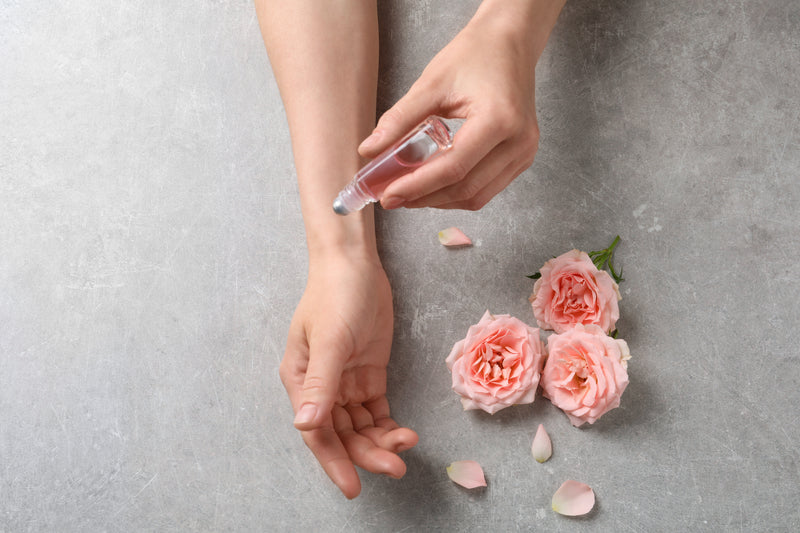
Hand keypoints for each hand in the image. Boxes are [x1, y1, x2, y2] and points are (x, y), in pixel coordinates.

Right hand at [280, 252, 417, 498]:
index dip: (334, 463)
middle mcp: (321, 388)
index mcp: (301, 381)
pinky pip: (376, 410)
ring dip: (381, 441)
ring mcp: (346, 381)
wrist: (355, 264)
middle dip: (367, 454)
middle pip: (342, 434)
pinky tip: (405, 432)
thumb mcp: (329, 340)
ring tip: (407, 445)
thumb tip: (305, 424)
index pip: (316, 433)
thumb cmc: (335, 295)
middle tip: (396, 467)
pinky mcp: (368, 374)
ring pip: (361, 426)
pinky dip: (388, 424)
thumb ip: (321, 384)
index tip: (355, 487)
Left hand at [359, 5, 553, 210]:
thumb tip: (369, 150)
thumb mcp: (431, 84)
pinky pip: (487, 189)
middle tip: (392, 197)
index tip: (389, 194)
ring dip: (440, 200)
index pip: (452, 167)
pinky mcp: (522, 157)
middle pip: (465, 188)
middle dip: (424, 197)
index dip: (417, 186)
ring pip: (477, 196)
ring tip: (408, 193)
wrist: (509, 41)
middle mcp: (518, 141)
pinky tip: (433, 186)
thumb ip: (399, 120)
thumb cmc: (476, 55)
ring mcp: (524, 152)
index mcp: (498, 119)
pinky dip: (457, 192)